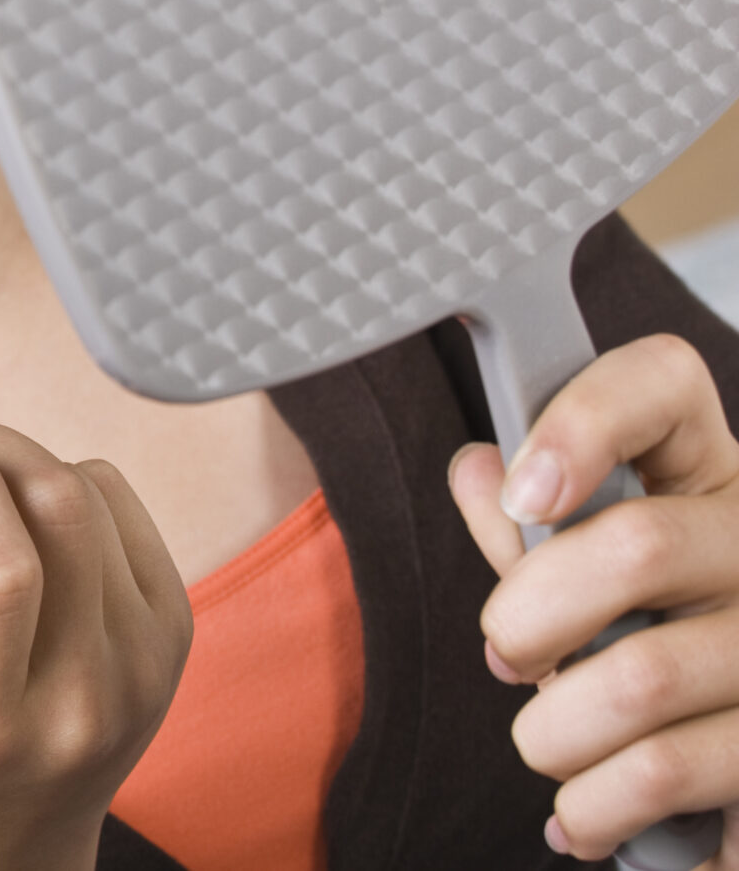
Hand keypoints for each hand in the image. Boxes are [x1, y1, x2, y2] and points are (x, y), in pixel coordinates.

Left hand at [450, 333, 738, 864]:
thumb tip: (478, 470)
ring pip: (640, 677)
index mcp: (709, 474)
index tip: (524, 493)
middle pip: (633, 546)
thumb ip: (529, 528)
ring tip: (548, 743)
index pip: (662, 383)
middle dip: (528, 617)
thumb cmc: (644, 650)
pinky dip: (596, 805)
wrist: (725, 779)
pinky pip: (666, 771)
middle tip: (507, 653)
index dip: (584, 422)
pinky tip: (586, 810)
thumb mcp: (583, 577)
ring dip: (552, 731)